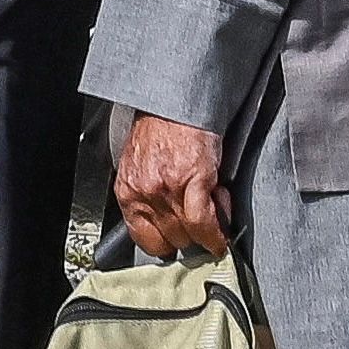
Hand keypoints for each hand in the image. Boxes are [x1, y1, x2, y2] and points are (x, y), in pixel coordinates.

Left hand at [116, 113, 229, 258]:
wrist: (174, 103)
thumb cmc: (161, 131)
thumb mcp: (143, 169)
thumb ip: (152, 197)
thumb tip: (175, 224)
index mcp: (128, 191)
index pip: (143, 239)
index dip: (166, 245)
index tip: (180, 244)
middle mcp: (143, 193)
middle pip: (168, 240)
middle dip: (189, 238)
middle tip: (203, 223)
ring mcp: (165, 190)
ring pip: (187, 235)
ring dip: (205, 235)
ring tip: (214, 216)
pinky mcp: (190, 181)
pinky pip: (203, 222)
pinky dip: (215, 235)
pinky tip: (221, 238)